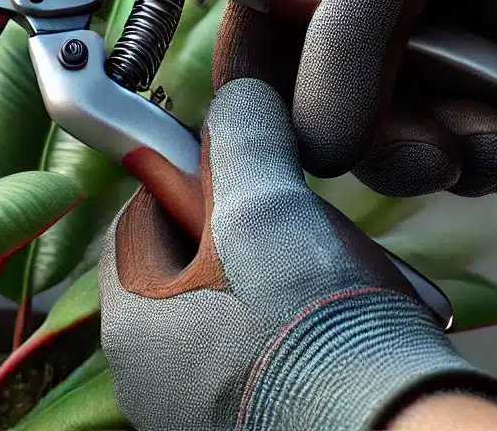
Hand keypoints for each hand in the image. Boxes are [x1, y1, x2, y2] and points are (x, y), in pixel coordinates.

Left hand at [99, 78, 496, 430]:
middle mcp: (157, 375)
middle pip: (198, 254)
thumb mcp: (268, 207)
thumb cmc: (319, 335)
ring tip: (351, 271)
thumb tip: (238, 97)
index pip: (144, 211)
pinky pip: (278, 343)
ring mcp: (207, 403)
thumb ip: (242, 138)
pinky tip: (363, 311)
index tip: (247, 164)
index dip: (195, 174)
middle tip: (309, 220)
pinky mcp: (261, 417)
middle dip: (260, 224)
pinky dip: (317, 317)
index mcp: (133, 325)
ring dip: (300, 266)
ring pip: (247, 296)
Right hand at [214, 0, 496, 196]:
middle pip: (333, 109)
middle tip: (445, 159)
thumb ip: (352, 36)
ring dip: (451, 151)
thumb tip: (320, 152)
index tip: (330, 172)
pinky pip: (457, 108)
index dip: (277, 127)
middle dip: (391, 147)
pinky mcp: (455, 30)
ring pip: (402, 118)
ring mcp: (398, 16)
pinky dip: (489, 143)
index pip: (254, 64)